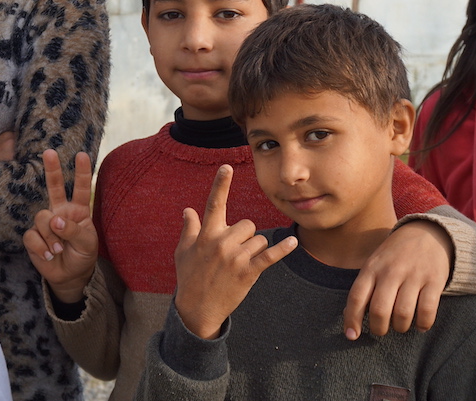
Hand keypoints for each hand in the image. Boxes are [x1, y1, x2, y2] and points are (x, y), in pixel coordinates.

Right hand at [23, 149, 97, 303]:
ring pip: (42, 217)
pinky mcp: (33, 237)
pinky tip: (49, 255)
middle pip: (54, 187)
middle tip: (49, 152)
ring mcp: (46, 223)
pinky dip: (41, 247)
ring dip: (51, 236)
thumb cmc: (82, 255)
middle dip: (52, 169)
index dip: (82, 172)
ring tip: (59, 250)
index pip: (81, 188)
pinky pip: (32, 236)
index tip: (82, 155)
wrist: (70, 275)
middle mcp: (60, 212)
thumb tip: (55, 220)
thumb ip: (73, 230)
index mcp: (78, 210)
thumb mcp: (87, 244)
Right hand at [172, 165, 297, 339]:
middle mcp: (221, 242)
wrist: (197, 309)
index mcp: (206, 234)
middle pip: (247, 224)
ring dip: (254, 249)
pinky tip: (292, 242)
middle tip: (233, 254)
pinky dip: (282, 249)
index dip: (221, 184)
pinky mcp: (248, 272)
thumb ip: (189, 229)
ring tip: (239, 265)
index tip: (227, 167)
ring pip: (258, 240)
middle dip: (245, 236)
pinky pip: (269, 256)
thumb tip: (188, 210)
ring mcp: (235, 257)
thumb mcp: (183, 252)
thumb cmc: (189, 278)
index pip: (214, 204)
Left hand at [343, 219, 452, 338]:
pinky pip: (427, 310)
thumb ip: (364, 288)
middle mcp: (391, 271)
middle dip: (378, 328)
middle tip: (381, 330)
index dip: (351, 319)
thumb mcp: (374, 264)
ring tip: (400, 325)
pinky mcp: (434, 280)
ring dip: (400, 327)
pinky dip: (423, 324)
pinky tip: (420, 324)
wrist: (428, 232)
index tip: (352, 335)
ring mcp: (414, 275)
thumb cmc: (395, 255)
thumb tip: (350, 318)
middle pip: (379, 310)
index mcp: (372, 267)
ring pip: (403, 314)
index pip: (356, 297)